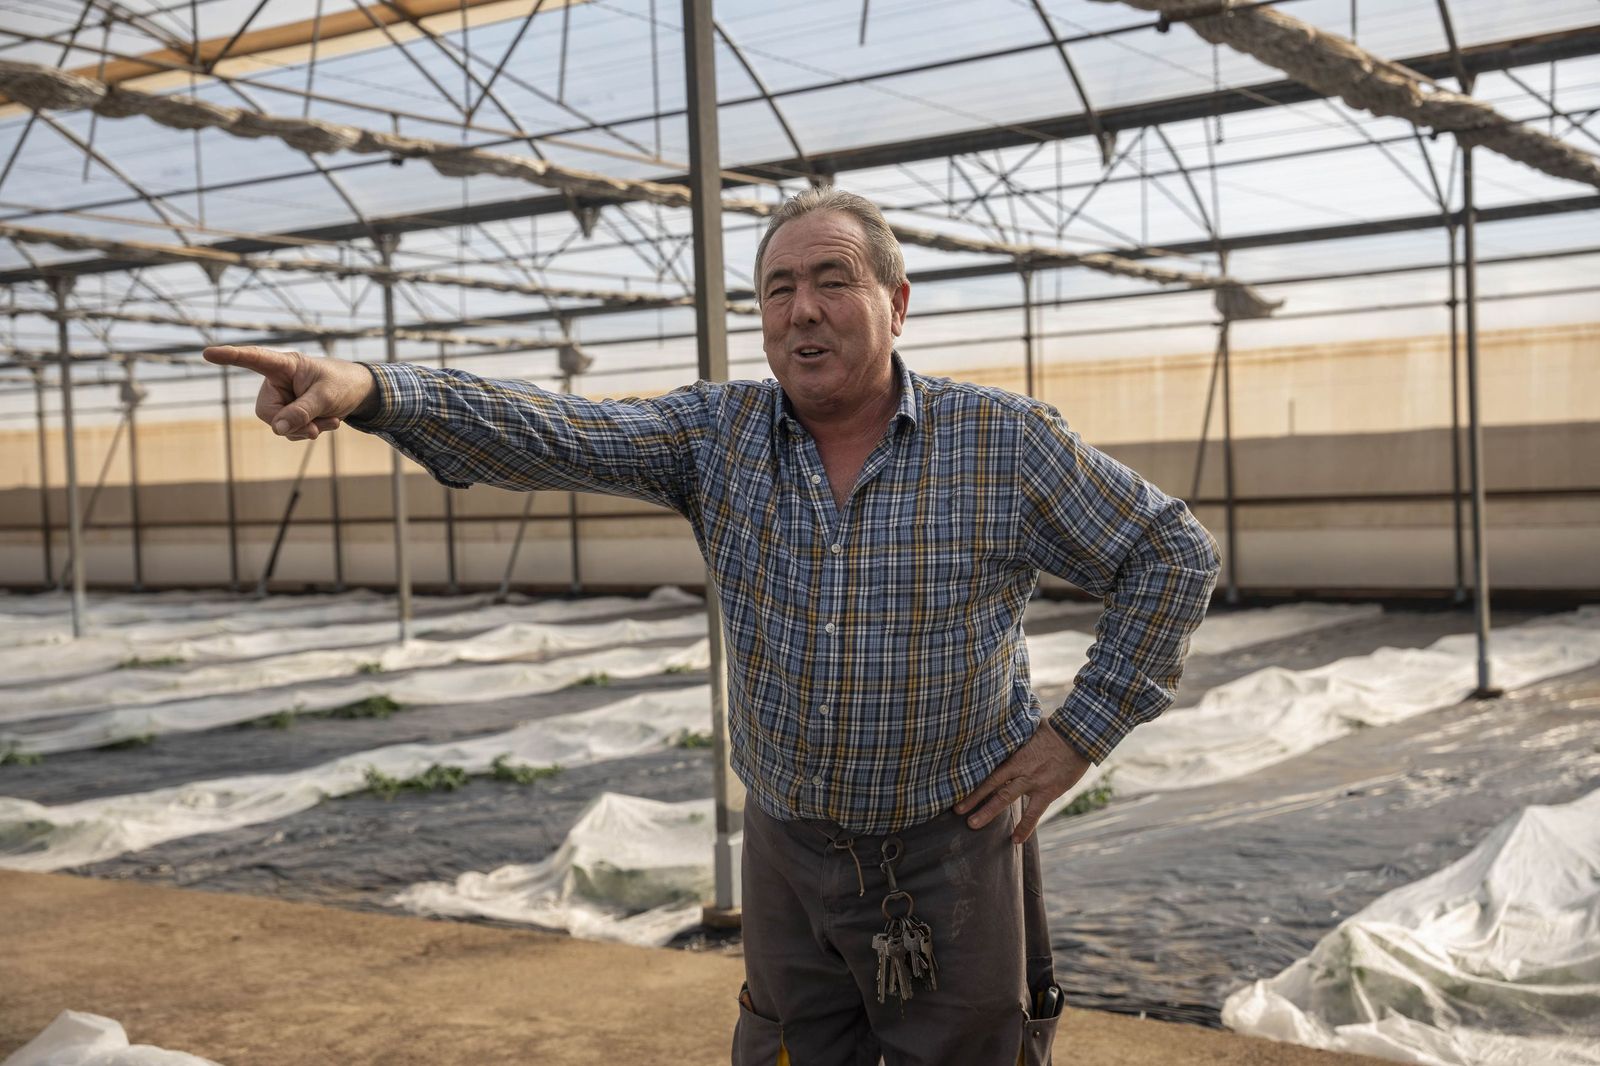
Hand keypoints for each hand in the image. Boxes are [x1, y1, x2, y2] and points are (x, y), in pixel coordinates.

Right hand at [203, 345, 375, 440]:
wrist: (358, 393)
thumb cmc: (342, 384)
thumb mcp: (326, 397)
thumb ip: (302, 411)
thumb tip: (277, 429)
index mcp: (285, 365)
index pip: (254, 359)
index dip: (230, 357)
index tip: (207, 352)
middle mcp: (277, 382)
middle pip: (267, 411)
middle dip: (293, 423)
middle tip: (318, 425)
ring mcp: (281, 399)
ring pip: (279, 425)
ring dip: (306, 429)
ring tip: (329, 419)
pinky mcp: (288, 414)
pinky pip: (290, 431)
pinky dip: (309, 431)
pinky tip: (327, 422)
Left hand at [953, 723, 1090, 842]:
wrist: (1079, 737)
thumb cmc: (1055, 730)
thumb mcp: (1029, 727)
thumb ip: (1014, 734)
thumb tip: (999, 726)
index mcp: (1014, 752)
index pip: (988, 765)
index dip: (971, 775)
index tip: (955, 784)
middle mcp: (1019, 767)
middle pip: (990, 783)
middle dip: (972, 796)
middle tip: (955, 810)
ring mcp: (1032, 780)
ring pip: (1005, 797)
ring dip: (988, 811)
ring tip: (972, 824)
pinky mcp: (1048, 791)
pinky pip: (1034, 813)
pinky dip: (1025, 827)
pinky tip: (1016, 840)